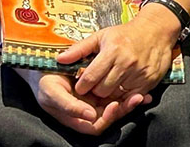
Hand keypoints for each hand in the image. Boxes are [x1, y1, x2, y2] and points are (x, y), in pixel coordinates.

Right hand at [17, 68, 150, 134]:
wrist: (47, 62)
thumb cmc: (47, 79)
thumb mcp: (52, 92)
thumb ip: (69, 106)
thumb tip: (91, 116)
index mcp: (76, 116)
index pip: (95, 126)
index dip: (106, 120)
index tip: (114, 106)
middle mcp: (87, 111)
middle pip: (110, 118)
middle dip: (124, 111)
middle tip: (136, 99)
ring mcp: (96, 100)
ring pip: (117, 107)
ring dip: (129, 104)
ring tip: (142, 96)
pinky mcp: (103, 88)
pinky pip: (119, 94)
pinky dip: (129, 94)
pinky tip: (143, 91)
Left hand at [57, 5, 180, 97]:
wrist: (157, 30)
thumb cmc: (126, 34)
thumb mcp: (102, 35)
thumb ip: (80, 49)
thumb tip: (59, 59)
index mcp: (112, 51)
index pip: (89, 78)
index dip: (82, 85)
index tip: (82, 84)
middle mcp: (126, 63)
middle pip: (101, 90)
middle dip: (95, 91)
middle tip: (97, 84)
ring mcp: (139, 73)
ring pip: (115, 96)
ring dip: (109, 94)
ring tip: (109, 84)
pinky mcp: (149, 81)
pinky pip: (130, 97)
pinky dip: (124, 95)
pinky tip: (122, 86)